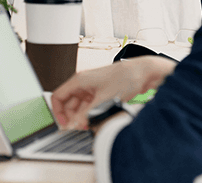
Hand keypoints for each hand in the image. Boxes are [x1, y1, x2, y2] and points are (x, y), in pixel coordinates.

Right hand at [51, 56, 176, 128]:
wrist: (143, 73)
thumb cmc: (125, 78)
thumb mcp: (104, 100)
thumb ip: (87, 114)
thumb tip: (75, 124)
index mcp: (79, 80)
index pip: (58, 96)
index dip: (58, 112)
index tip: (64, 124)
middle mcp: (84, 83)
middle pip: (68, 103)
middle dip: (72, 117)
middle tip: (78, 128)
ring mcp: (92, 88)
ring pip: (80, 106)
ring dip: (82, 116)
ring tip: (89, 125)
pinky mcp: (101, 93)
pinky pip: (90, 106)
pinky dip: (91, 114)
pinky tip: (96, 120)